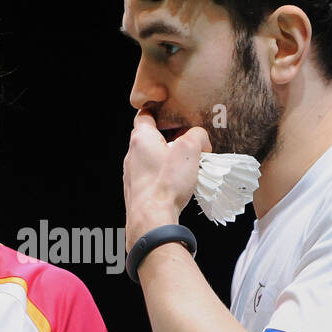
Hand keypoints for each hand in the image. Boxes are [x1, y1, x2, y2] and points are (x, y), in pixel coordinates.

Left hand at [123, 109, 210, 248]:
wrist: (151, 220)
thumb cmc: (166, 184)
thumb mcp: (190, 150)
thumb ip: (197, 136)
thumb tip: (200, 138)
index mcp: (141, 138)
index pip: (145, 115)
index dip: (159, 111)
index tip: (172, 114)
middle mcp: (131, 155)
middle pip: (151, 138)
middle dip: (170, 139)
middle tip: (188, 145)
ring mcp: (131, 174)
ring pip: (150, 159)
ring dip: (167, 160)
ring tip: (185, 169)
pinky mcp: (136, 192)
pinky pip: (150, 177)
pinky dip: (162, 177)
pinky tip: (176, 186)